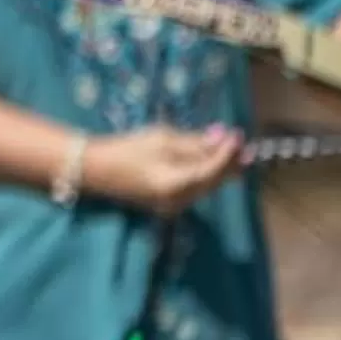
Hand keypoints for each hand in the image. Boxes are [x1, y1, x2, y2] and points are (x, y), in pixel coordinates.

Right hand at [84, 125, 246, 216]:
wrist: (96, 169)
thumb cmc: (126, 149)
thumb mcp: (161, 139)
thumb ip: (194, 142)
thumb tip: (222, 138)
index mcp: (177, 184)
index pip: (213, 169)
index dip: (229, 152)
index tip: (239, 134)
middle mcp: (181, 200)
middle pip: (215, 182)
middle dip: (230, 163)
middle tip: (245, 145)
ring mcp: (175, 206)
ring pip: (207, 187)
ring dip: (220, 169)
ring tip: (231, 150)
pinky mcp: (170, 203)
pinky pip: (196, 189)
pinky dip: (206, 175)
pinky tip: (209, 161)